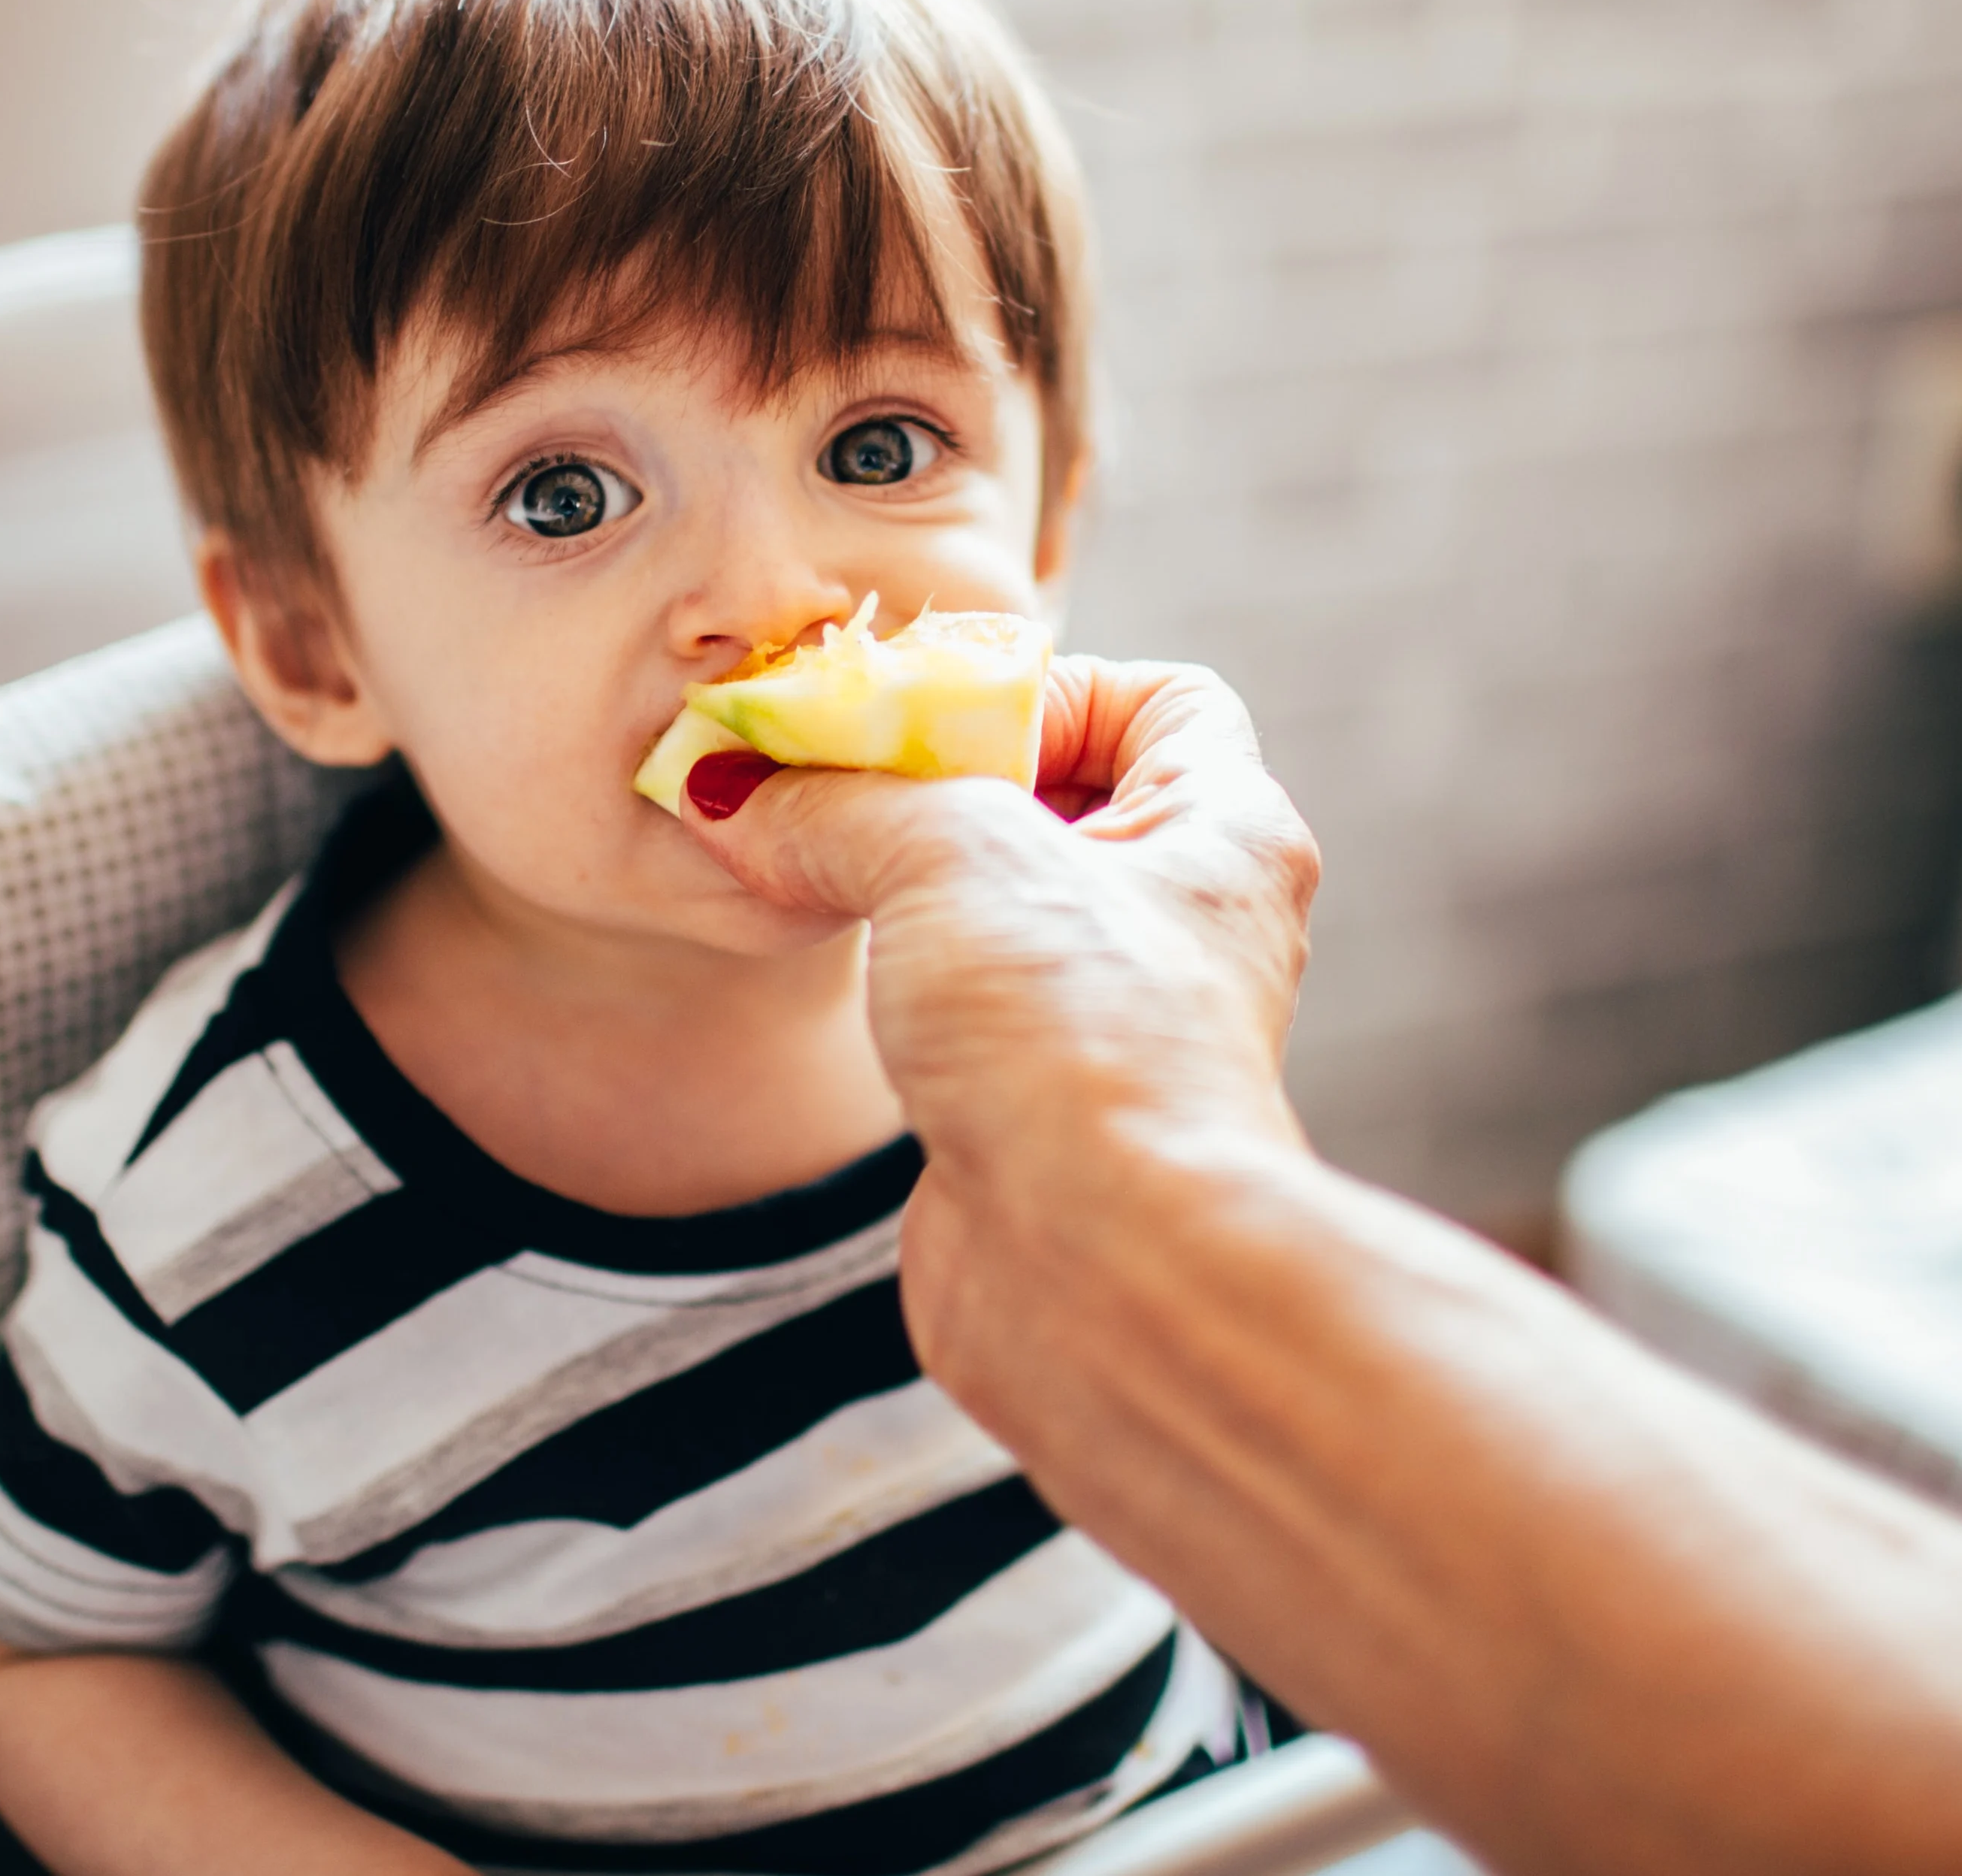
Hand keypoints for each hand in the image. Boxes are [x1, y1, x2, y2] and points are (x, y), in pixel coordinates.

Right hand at [678, 655, 1324, 1214]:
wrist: (1102, 1274)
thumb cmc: (1081, 1043)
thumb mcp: (947, 854)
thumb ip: (837, 805)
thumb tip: (735, 797)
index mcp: (1227, 832)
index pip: (1164, 700)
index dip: (1048, 687)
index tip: (936, 723)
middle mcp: (1191, 924)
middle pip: (1067, 800)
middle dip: (947, 787)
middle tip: (836, 789)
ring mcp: (1118, 1024)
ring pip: (1006, 913)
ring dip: (910, 888)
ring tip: (816, 873)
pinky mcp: (1045, 1113)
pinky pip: (968, 1010)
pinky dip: (901, 985)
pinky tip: (844, 984)